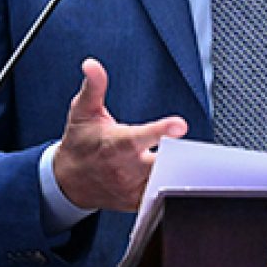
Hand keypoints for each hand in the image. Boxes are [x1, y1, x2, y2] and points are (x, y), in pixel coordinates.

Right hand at [50, 58, 187, 211]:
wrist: (68, 180)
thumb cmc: (79, 142)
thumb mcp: (83, 111)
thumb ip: (94, 86)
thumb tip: (92, 64)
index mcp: (116, 143)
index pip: (141, 137)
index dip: (162, 130)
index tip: (180, 124)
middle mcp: (126, 167)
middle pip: (162, 165)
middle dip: (180, 157)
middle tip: (198, 151)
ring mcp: (132, 187)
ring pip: (165, 184)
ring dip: (181, 173)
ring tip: (197, 165)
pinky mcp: (136, 201)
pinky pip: (161, 199)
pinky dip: (173, 190)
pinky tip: (185, 179)